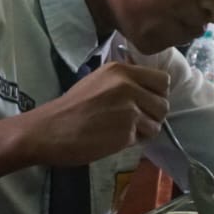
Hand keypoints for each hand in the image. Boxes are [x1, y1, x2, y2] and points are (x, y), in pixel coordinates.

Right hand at [22, 62, 169, 166]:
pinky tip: (113, 139)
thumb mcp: (97, 81)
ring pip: (157, 123)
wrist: (50, 130)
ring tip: (123, 131)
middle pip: (163, 103)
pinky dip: (132, 142)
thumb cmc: (70, 107)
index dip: (156, 94)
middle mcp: (129, 87)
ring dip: (144, 130)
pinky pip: (142, 139)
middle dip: (153, 115)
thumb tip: (146, 89)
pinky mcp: (126, 133)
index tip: (145, 102)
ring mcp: (129, 110)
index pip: (162, 80)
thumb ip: (123, 81)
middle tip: (135, 121)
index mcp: (122, 71)